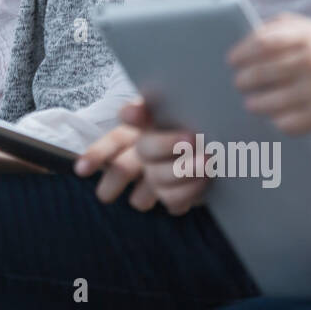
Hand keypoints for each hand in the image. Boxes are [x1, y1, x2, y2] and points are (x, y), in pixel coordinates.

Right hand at [74, 99, 207, 214]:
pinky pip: (171, 203)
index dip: (94, 157)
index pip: (107, 145)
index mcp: (133, 134)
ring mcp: (154, 182)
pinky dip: (189, 191)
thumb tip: (129, 112)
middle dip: (161, 149)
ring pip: (146, 191)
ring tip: (207, 159)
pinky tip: (205, 178)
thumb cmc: (192, 119)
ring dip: (179, 172)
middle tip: (191, 137)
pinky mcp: (174, 199)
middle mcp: (138, 161)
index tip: (82, 170)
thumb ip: (147, 106)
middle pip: (124, 168)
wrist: (228, 144)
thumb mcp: (171, 106)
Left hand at [229, 13, 310, 134]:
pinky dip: (277, 121)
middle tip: (240, 84)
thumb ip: (285, 27)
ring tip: (252, 103)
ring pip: (268, 102)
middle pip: (259, 74)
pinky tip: (276, 117)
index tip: (232, 61)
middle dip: (244, 81)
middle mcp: (310, 62)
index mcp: (306, 37)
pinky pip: (286, 123)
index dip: (241, 53)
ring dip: (255, 104)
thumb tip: (249, 34)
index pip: (260, 44)